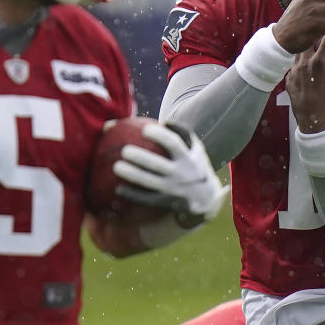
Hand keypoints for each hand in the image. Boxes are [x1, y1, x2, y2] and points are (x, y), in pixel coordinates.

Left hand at [112, 122, 228, 220]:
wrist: (208, 200)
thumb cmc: (195, 167)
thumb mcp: (196, 150)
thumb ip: (182, 134)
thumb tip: (160, 121)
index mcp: (188, 158)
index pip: (174, 144)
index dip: (160, 136)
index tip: (144, 129)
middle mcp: (182, 174)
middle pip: (158, 164)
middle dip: (141, 157)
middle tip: (124, 150)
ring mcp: (174, 190)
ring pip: (150, 182)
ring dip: (133, 175)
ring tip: (116, 167)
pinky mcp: (167, 203)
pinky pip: (147, 200)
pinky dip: (132, 195)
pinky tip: (118, 190)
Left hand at [285, 31, 324, 132]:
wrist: (316, 122)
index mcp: (319, 61)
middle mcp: (304, 63)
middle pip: (310, 41)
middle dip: (320, 39)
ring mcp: (294, 72)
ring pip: (299, 53)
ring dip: (308, 51)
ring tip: (317, 55)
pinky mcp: (288, 81)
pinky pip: (293, 68)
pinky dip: (301, 66)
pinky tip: (308, 71)